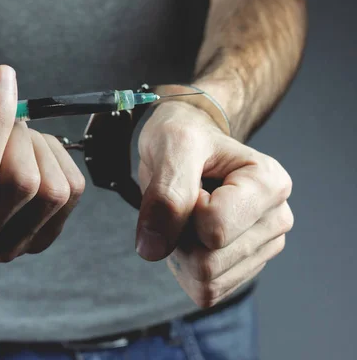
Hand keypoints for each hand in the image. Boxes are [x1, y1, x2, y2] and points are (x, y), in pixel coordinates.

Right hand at [0, 65, 84, 261]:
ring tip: (14, 137)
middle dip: (16, 132)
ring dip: (39, 146)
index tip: (1, 75)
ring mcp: (10, 246)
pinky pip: (72, 191)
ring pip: (52, 188)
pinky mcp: (41, 237)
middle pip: (21, 182)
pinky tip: (33, 155)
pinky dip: (59, 159)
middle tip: (4, 114)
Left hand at [136, 101, 292, 306]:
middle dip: (179, 235)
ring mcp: (264, 247)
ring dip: (181, 253)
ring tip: (187, 215)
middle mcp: (277, 219)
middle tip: (183, 200)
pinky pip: (205, 292)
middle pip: (209, 263)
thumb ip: (167, 195)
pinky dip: (186, 269)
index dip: (184, 209)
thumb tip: (153, 250)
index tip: (190, 180)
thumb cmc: (184, 137)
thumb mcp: (171, 146)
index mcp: (269, 184)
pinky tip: (190, 236)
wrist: (188, 146)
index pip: (214, 229)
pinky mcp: (244, 269)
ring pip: (206, 281)